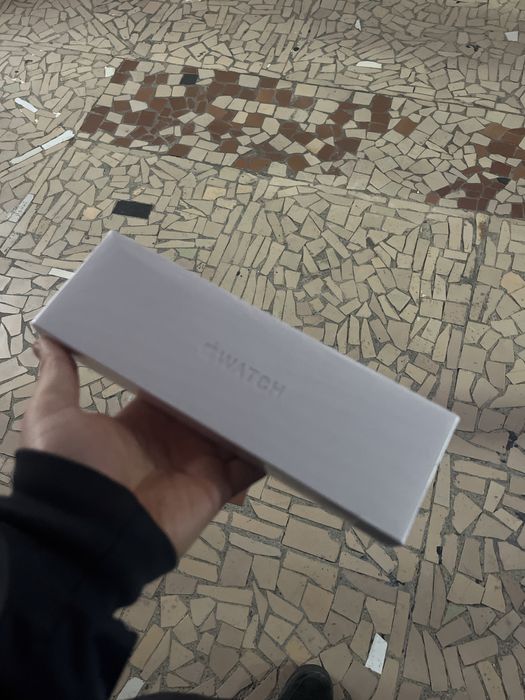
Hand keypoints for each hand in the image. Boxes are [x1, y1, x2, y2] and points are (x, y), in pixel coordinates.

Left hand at [21, 338, 263, 554]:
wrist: (88, 533)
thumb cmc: (73, 469)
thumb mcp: (54, 415)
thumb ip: (58, 377)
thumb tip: (46, 337)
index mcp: (141, 420)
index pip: (171, 388)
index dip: (188, 369)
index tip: (206, 342)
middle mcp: (172, 440)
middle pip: (207, 408)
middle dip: (225, 387)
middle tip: (249, 356)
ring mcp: (197, 464)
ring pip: (232, 433)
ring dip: (249, 414)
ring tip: (272, 383)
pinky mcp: (215, 487)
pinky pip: (248, 468)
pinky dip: (265, 452)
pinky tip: (281, 427)